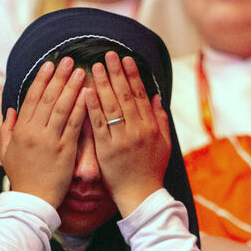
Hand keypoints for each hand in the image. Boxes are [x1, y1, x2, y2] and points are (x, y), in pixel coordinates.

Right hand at [0, 58, 87, 208]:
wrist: (33, 201)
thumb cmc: (21, 176)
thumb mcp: (6, 151)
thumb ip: (7, 129)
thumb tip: (10, 109)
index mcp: (21, 130)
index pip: (32, 98)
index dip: (41, 80)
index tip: (50, 64)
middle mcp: (35, 132)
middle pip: (48, 99)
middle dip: (59, 77)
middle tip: (68, 60)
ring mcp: (51, 141)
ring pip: (62, 108)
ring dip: (72, 88)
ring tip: (80, 71)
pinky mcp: (66, 151)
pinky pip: (74, 125)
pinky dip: (81, 109)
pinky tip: (87, 95)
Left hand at [84, 51, 170, 215]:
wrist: (141, 195)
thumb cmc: (152, 170)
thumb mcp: (165, 144)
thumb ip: (161, 119)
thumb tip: (157, 97)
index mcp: (150, 127)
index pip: (141, 95)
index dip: (133, 76)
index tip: (126, 59)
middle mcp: (137, 130)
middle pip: (126, 96)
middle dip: (116, 73)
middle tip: (108, 54)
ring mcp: (122, 139)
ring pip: (112, 106)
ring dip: (103, 84)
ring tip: (95, 66)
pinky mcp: (106, 150)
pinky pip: (98, 125)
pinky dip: (92, 107)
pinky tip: (85, 91)